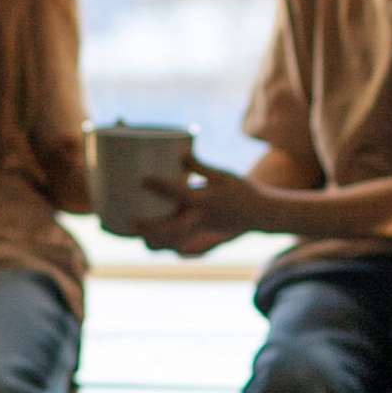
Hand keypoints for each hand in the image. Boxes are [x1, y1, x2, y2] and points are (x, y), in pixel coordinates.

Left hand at [137, 161, 262, 256]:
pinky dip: (162, 240)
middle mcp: (201, 218)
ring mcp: (200, 229)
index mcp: (207, 201)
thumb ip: (200, 166)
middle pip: (171, 229)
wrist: (261, 215)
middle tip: (130, 221)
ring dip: (153, 239)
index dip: (160, 186)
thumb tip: (179, 152)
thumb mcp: (222, 175)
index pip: (179, 193)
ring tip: (133, 232)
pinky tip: (147, 236)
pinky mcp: (199, 233)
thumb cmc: (242, 191)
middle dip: (150, 228)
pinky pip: (177, 240)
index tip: (143, 179)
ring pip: (172, 240)